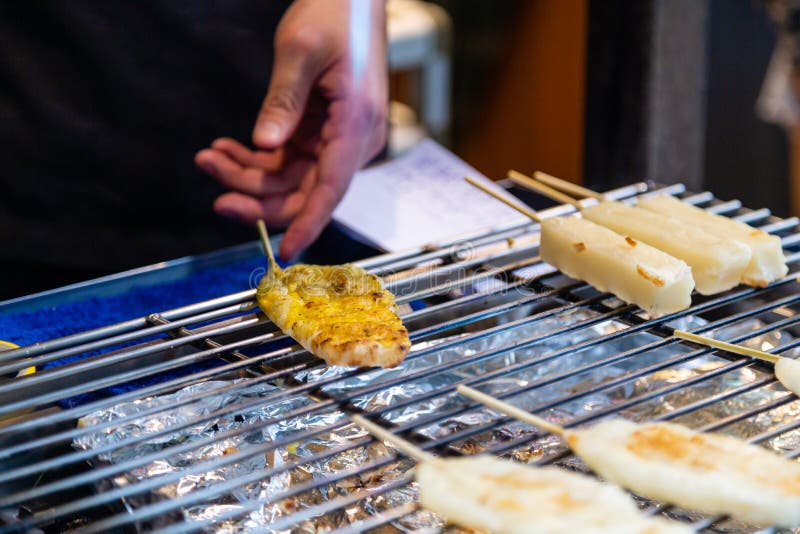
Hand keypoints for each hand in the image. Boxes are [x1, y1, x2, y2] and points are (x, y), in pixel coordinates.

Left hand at [196, 0, 386, 260]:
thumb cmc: (335, 14)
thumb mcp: (300, 52)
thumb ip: (283, 102)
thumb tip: (264, 147)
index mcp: (355, 127)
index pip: (330, 190)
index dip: (306, 224)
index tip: (285, 252)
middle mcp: (351, 141)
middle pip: (304, 191)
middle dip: (257, 195)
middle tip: (214, 187)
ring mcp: (337, 139)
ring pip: (290, 179)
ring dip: (249, 174)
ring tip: (211, 156)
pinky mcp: (323, 132)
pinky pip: (288, 160)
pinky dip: (256, 158)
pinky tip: (227, 148)